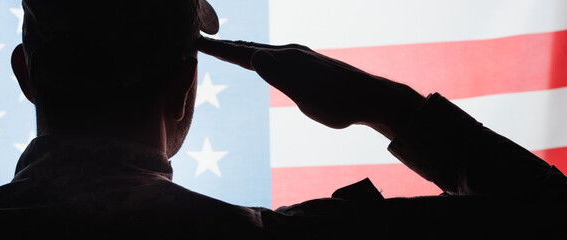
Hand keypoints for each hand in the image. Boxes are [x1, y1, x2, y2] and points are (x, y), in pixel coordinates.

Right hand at [196, 37, 424, 137]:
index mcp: (286, 59)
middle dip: (226, 46)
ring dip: (243, 50)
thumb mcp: (305, 95)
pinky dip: (261, 57)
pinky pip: (276, 58)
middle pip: (251, 48)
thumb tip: (253, 56)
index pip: (245, 53)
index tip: (195, 43)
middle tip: (201, 41)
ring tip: (229, 49)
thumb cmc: (337, 102)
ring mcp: (301, 59)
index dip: (219, 50)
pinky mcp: (309, 67)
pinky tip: (265, 62)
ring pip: (264, 52)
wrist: (371, 98)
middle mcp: (291, 53)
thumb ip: (280, 76)